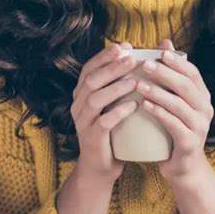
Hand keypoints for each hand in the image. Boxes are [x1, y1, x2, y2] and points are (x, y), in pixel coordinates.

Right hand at [70, 41, 137, 183]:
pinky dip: (118, 112)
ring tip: (136, 81)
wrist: (101, 167)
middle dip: (112, 67)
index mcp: (82, 93)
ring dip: (116, 87)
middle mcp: (78, 105)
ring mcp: (83, 122)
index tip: (123, 46)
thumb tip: (134, 52)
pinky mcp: (92, 138)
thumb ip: (120, 81)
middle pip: (91, 80)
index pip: (89, 68)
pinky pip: (103, 122)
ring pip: (95, 99)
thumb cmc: (113, 129)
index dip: (104, 56)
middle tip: (132, 58)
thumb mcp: (113, 102)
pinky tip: (134, 105)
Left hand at [138, 39, 213, 182]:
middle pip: (186, 86)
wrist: (183, 168)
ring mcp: (200, 127)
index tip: (160, 52)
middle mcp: (205, 109)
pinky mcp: (190, 143)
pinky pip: (174, 125)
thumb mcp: (174, 100)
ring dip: (158, 92)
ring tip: (139, 84)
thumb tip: (164, 42)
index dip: (178, 62)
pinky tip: (144, 105)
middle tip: (146, 64)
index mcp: (202, 96)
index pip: (193, 73)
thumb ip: (171, 74)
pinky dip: (159, 113)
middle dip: (166, 73)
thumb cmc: (174, 129)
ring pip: (179, 104)